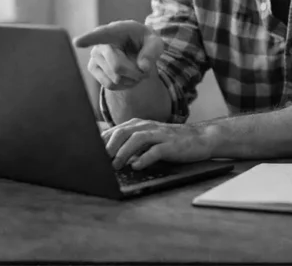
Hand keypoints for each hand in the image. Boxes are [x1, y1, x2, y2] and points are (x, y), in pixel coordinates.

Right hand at [73, 20, 163, 90]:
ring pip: (116, 78)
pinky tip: (128, 76)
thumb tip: (143, 67)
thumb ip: (152, 52)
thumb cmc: (145, 42)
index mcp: (116, 30)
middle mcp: (100, 42)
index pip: (101, 35)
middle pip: (118, 67)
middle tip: (145, 70)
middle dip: (136, 73)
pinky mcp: (93, 68)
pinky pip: (110, 85)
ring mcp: (94, 56)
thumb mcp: (155, 43)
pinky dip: (124, 85)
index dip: (89, 39)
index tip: (77, 42)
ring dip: (132, 80)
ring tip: (136, 70)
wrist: (135, 47)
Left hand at [102, 118, 218, 169]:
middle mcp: (148, 127)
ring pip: (137, 139)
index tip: (91, 154)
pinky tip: (138, 166)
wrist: (200, 138)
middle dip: (109, 146)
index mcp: (139, 125)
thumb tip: (108, 157)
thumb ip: (131, 145)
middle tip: (100, 160)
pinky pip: (156, 150)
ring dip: (124, 152)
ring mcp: (160, 134)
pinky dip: (145, 158)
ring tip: (116, 165)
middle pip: (123, 132)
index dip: (102, 142)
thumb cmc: (171, 141)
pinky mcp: (171, 144)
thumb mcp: (149, 140)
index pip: (115, 130)